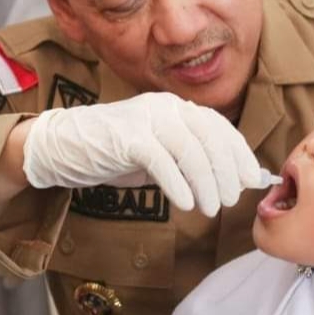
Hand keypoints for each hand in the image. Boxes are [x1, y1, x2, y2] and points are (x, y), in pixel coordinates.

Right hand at [22, 93, 261, 215]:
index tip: (251, 179)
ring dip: (205, 182)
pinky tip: (185, 204)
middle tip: (230, 199)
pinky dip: (177, 184)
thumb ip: (189, 161)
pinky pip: (160, 160)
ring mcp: (144, 118)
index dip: (239, 153)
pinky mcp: (125, 137)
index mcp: (175, 108)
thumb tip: (231, 180)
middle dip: (226, 171)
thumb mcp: (158, 154)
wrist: (62, 147)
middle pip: (209, 137)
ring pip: (189, 149)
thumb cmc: (114, 154)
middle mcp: (164, 107)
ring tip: (211, 208)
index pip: (218, 126)